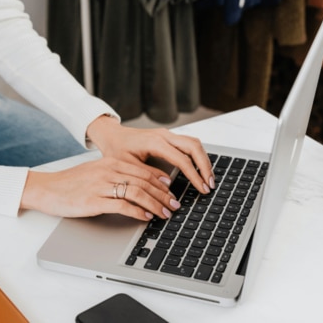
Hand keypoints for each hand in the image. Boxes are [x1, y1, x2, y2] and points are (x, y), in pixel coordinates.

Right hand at [21, 157, 179, 220]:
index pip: (143, 170)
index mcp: (110, 162)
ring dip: (156, 204)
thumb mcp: (95, 172)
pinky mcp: (95, 200)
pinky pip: (123, 205)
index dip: (161, 181)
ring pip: (138, 193)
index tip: (172, 190)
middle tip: (175, 205)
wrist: (46, 189)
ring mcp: (102, 185)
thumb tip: (136, 185)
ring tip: (165, 213)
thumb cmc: (69, 183)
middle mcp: (108, 170)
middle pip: (145, 181)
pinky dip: (138, 212)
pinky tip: (146, 217)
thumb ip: (115, 175)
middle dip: (164, 195)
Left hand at [86, 115, 214, 195]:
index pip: (182, 159)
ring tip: (208, 179)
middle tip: (210, 184)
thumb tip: (167, 186)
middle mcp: (164, 135)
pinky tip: (199, 169)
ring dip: (203, 160)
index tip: (202, 188)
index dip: (194, 175)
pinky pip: (188, 144)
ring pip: (194, 143)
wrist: (112, 135)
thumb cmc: (116, 149)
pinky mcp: (168, 137)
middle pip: (194, 146)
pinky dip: (197, 156)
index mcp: (155, 142)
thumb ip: (148, 175)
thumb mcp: (128, 166)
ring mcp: (167, 134)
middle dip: (205, 166)